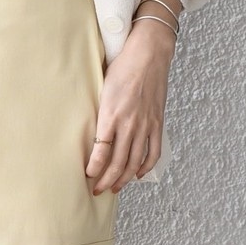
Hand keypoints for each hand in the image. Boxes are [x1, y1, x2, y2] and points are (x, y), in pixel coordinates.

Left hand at [84, 18, 174, 193]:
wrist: (149, 53)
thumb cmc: (122, 67)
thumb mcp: (102, 89)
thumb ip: (98, 112)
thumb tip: (88, 130)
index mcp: (111, 115)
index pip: (101, 151)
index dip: (94, 169)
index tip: (87, 176)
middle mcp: (129, 123)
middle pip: (117, 162)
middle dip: (106, 180)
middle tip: (98, 190)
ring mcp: (145, 125)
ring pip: (134, 162)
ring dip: (124, 178)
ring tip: (115, 188)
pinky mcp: (157, 123)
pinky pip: (153, 152)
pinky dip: (146, 166)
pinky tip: (137, 174)